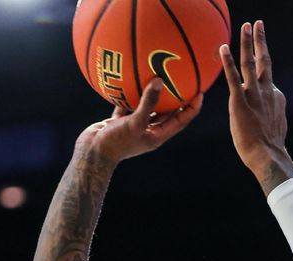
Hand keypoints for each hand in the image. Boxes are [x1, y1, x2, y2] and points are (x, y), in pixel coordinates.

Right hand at [75, 78, 202, 166]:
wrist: (91, 153)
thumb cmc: (116, 143)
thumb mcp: (135, 122)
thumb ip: (148, 103)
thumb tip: (159, 80)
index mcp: (158, 136)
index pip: (181, 121)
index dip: (192, 108)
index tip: (200, 92)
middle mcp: (148, 131)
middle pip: (167, 113)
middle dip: (176, 98)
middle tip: (184, 79)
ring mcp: (134, 126)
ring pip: (147, 107)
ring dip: (153, 94)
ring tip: (159, 75)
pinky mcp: (120, 121)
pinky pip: (127, 104)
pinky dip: (129, 94)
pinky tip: (130, 78)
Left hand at [220, 21, 292, 191]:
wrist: (268, 156)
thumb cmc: (268, 147)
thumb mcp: (274, 126)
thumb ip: (269, 114)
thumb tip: (265, 113)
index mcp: (275, 96)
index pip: (266, 79)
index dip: (261, 71)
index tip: (258, 60)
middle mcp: (267, 91)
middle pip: (264, 60)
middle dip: (260, 40)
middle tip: (257, 24)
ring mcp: (254, 95)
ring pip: (251, 63)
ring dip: (247, 43)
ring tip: (246, 26)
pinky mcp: (240, 102)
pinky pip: (233, 78)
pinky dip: (228, 61)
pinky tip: (223, 47)